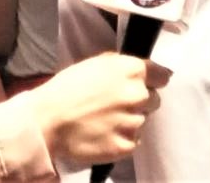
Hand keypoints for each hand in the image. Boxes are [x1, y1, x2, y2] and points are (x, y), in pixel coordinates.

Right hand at [27, 53, 168, 167]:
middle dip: (138, 102)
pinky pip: (134, 141)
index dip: (153, 81)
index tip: (144, 85)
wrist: (47, 120)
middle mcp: (137, 95)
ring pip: (142, 121)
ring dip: (129, 121)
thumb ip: (124, 65)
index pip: (161, 76)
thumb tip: (150, 70)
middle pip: (153, 100)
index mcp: (131, 70)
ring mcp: (133, 122)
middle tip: (114, 104)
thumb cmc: (67, 88)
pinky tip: (103, 133)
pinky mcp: (126, 145)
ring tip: (104, 120)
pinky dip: (122, 139)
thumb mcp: (96, 63)